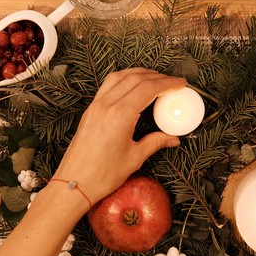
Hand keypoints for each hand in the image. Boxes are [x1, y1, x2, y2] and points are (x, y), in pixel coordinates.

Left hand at [53, 68, 186, 202]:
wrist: (75, 182)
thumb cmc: (102, 174)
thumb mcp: (134, 158)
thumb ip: (155, 142)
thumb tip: (172, 138)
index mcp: (120, 115)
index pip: (148, 88)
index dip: (167, 83)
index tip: (180, 83)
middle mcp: (107, 105)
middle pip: (135, 78)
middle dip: (157, 76)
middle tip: (172, 82)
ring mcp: (96, 105)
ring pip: (120, 76)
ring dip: (139, 73)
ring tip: (154, 78)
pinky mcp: (90, 110)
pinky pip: (108, 85)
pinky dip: (124, 79)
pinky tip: (132, 85)